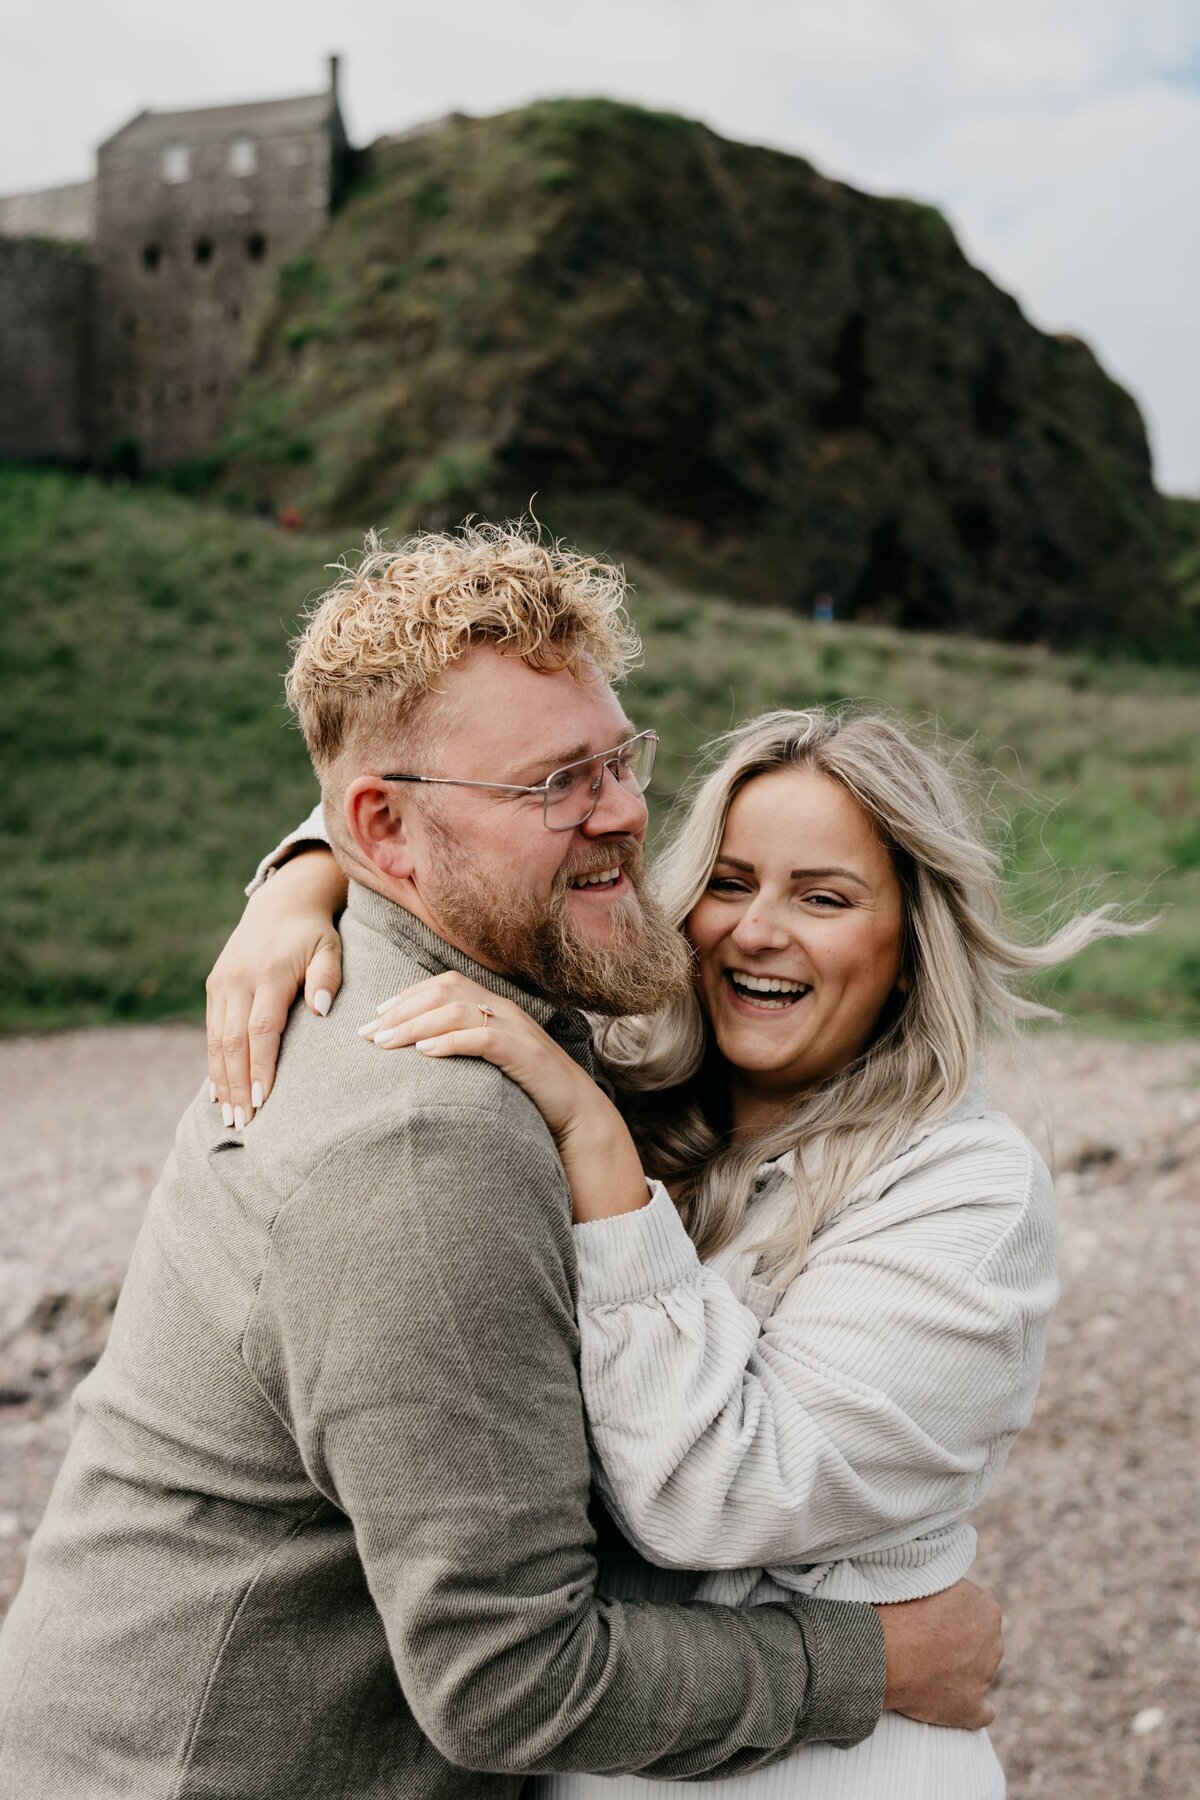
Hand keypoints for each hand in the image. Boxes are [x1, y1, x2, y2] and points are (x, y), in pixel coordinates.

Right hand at [206, 850, 346, 1126]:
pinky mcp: (214, 987)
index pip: (261, 1028)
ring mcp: (222, 984)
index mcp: (269, 973)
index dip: (260, 1066)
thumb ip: (327, 977)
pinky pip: (211, 1032)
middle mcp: (238, 980)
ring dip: (222, 1081)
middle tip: (242, 1123)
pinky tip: (220, 1091)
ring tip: (229, 1117)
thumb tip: (321, 1012)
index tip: (263, 1100)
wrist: (282, 902)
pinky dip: (215, 1063)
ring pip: (216, 1041)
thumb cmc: (314, 933)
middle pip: (233, 1041)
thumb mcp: (330, 947)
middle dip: (236, 1085)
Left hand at [361, 971, 648, 1219]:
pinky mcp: (524, 1053)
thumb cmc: (530, 1094)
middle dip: (402, 1008)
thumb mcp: (493, 1064)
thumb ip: (466, 1049)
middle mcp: (505, 1010)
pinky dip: (449, 1041)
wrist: (579, 1116)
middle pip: (444, 990)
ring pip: (456, 1010)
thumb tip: (422, 1053)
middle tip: (369, 1033)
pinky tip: (423, 1053)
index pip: (445, 984)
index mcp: (497, 1007)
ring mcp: (516, 1029)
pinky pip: (481, 1037)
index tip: (377, 1015)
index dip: (408, 995)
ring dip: (414, 1025)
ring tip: (385, 1043)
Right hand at [877, 1579, 1002, 1729]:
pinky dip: (970, 1709)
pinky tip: (951, 1704)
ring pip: (978, 1673)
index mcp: (987, 1608)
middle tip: (925, 1639)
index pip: (975, 1607)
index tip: (930, 1614)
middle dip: (960, 1641)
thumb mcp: (930, 1578)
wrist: (882, 1650)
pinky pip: (982, 1713)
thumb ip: (948, 1588)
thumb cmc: (899, 1609)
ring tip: (923, 1668)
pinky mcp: (971, 1709)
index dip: (952, 1611)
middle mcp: (993, 1643)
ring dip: (959, 1672)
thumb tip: (946, 1592)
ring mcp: (985, 1678)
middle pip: (980, 1641)